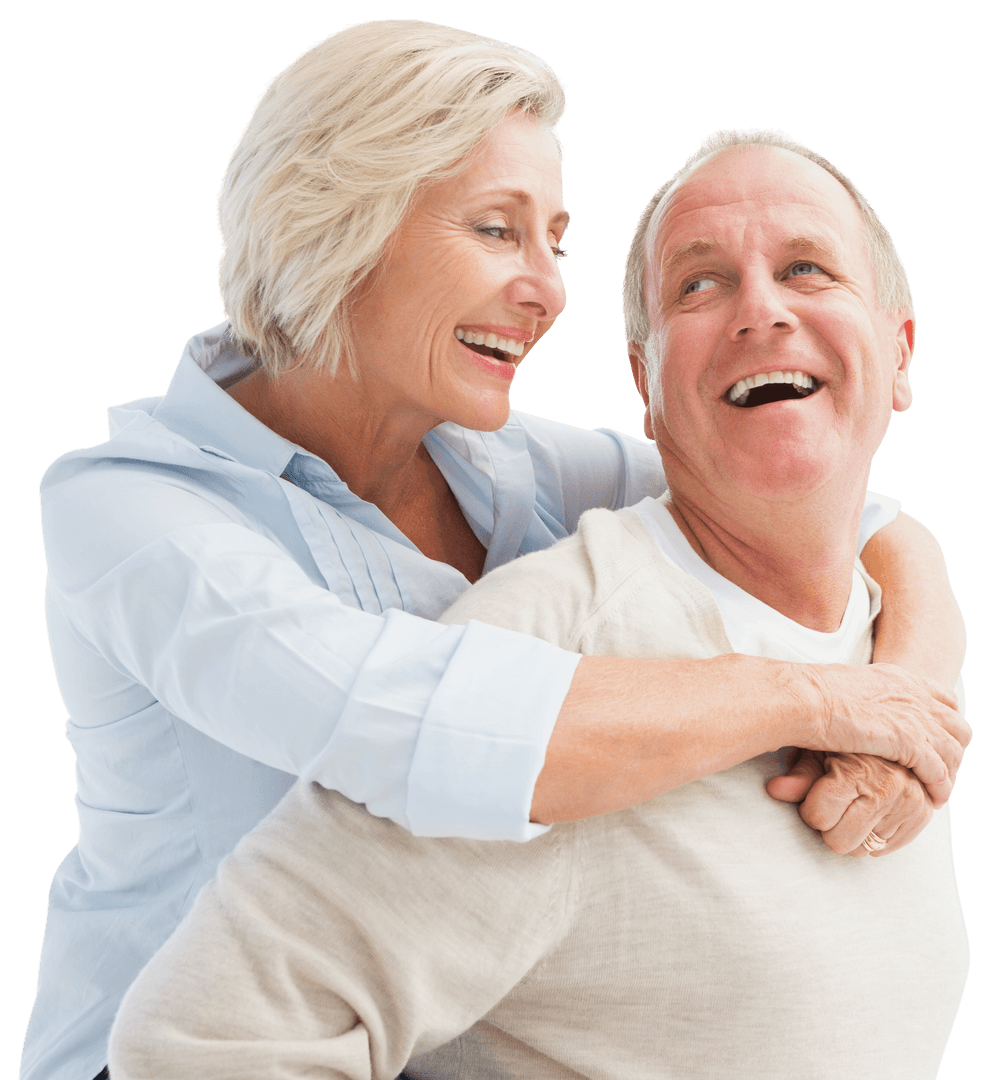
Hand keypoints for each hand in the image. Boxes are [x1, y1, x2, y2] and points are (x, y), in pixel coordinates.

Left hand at [767, 749, 932, 855]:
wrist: (893, 737)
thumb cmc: (844, 745)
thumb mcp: (818, 752)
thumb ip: (799, 775)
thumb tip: (774, 790)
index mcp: (856, 770)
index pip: (818, 817)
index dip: (810, 811)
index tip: (815, 798)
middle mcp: (886, 788)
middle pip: (838, 841)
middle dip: (829, 828)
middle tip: (833, 806)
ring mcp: (908, 804)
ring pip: (861, 850)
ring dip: (851, 834)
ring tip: (852, 808)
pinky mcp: (922, 817)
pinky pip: (883, 850)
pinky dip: (872, 836)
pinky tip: (871, 813)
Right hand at [800, 662, 970, 806]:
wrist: (800, 697)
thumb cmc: (806, 694)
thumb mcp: (844, 689)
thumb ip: (861, 700)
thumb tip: (852, 709)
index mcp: (897, 678)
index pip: (942, 699)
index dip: (946, 722)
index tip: (938, 742)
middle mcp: (912, 693)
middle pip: (956, 724)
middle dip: (954, 749)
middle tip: (942, 771)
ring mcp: (912, 716)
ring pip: (953, 749)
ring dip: (950, 772)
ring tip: (939, 791)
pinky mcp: (908, 740)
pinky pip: (939, 770)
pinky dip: (940, 786)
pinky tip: (933, 799)